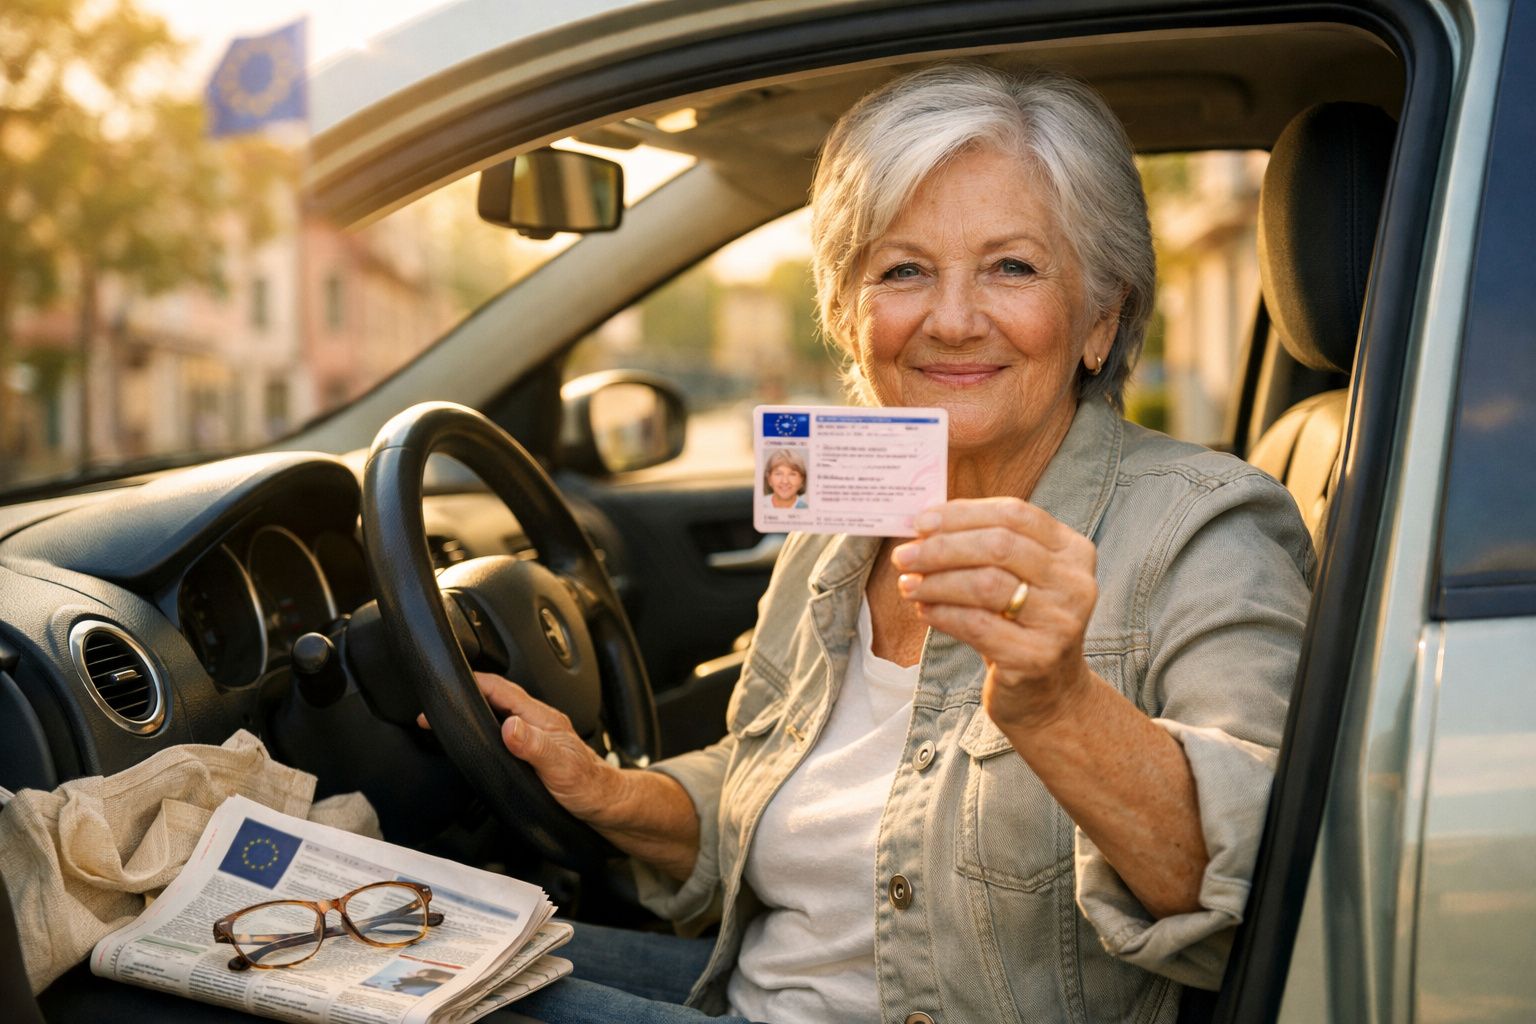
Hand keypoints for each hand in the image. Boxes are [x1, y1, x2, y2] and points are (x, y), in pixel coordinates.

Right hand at [417, 671, 620, 823]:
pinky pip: (505, 732)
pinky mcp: (536, 752)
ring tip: (451, 717)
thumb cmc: (590, 787)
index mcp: (542, 718)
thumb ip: (534, 746)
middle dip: (467, 696)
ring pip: (501, 714)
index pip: (501, 689)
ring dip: (476, 712)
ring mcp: (538, 736)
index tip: (447, 683)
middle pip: (497, 698)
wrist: (608, 806)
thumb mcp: (560, 767)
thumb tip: (509, 727)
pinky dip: (487, 731)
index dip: (473, 683)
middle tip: (438, 705)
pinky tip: (480, 741)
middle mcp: (539, 722)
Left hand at [892, 497, 1098, 731]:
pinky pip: (977, 625)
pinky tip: (923, 610)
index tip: (921, 522)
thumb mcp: (1016, 579)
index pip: (1015, 514)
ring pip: (986, 584)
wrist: (1050, 695)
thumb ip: (983, 547)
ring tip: (907, 585)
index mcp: (1072, 551)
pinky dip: (942, 613)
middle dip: (942, 547)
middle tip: (903, 556)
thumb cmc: (1021, 626)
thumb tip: (923, 526)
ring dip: (936, 581)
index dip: (963, 514)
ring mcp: (1060, 622)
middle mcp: (1075, 583)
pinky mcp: (1037, 657)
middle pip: (998, 546)